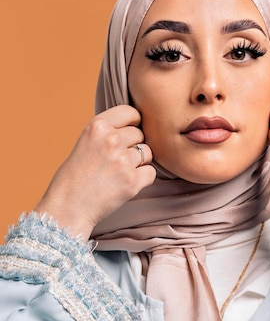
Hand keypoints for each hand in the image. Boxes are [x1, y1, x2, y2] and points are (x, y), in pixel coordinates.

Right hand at [35, 105, 155, 240]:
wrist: (67, 208)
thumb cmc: (74, 177)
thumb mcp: (85, 142)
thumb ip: (107, 132)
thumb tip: (136, 126)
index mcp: (97, 126)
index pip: (130, 112)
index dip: (133, 122)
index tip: (129, 132)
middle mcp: (111, 140)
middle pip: (139, 134)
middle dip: (133, 146)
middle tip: (117, 161)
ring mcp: (123, 161)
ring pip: (147, 153)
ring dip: (138, 163)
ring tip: (119, 173)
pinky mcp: (132, 181)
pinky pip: (151, 172)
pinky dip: (143, 178)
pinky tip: (126, 183)